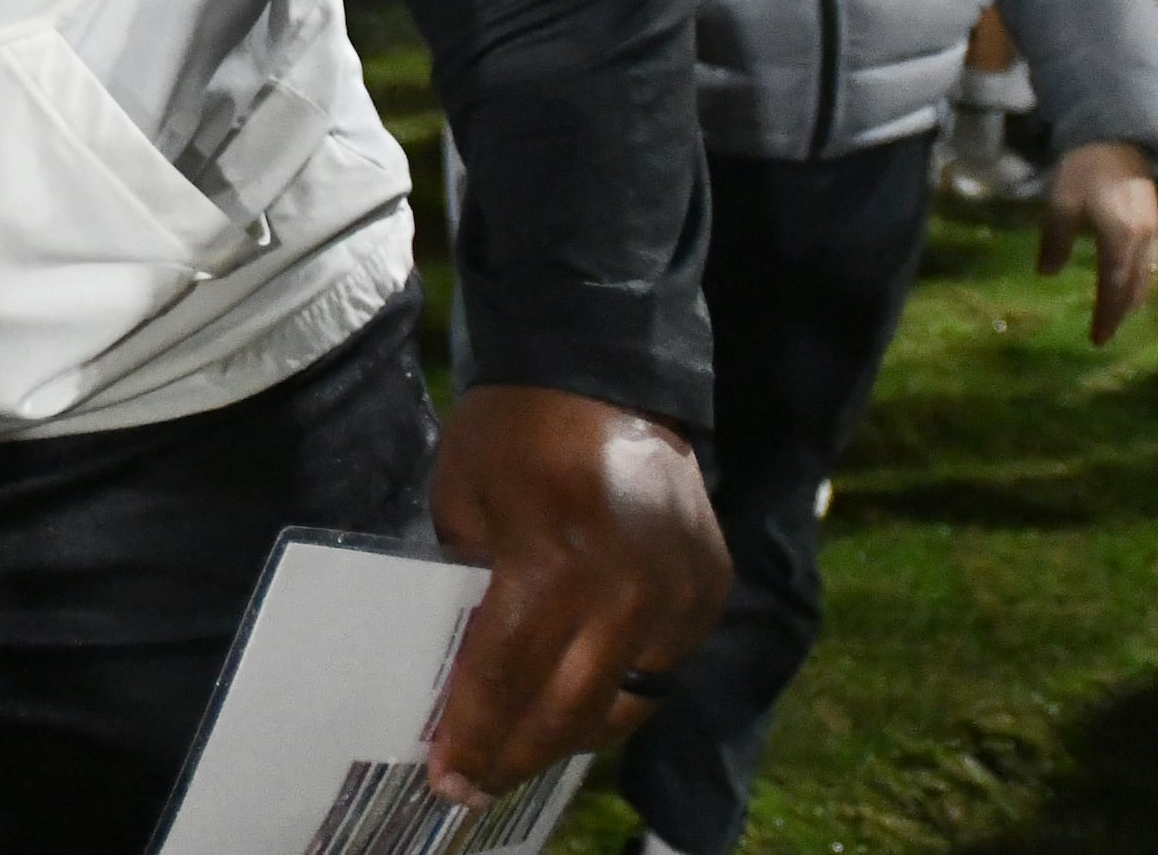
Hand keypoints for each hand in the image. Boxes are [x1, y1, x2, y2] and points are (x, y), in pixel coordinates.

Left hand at [423, 385, 729, 801]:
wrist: (602, 371)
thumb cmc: (512, 432)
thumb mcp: (461, 502)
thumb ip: (468, 587)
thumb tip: (462, 670)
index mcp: (554, 561)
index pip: (507, 675)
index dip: (475, 733)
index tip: (447, 777)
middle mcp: (629, 588)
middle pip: (569, 708)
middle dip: (516, 756)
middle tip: (473, 787)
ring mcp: (680, 592)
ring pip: (625, 703)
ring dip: (570, 737)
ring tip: (521, 757)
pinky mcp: (710, 589)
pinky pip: (663, 669)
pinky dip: (619, 695)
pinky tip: (577, 706)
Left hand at [1042, 140, 1157, 343]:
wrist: (1116, 140)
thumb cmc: (1083, 171)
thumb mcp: (1060, 204)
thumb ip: (1055, 240)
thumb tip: (1045, 273)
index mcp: (1120, 239)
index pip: (1114, 288)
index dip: (1107, 315)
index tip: (1097, 338)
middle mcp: (1143, 241)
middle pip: (1134, 288)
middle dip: (1121, 313)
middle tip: (1106, 334)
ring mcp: (1152, 233)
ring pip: (1147, 277)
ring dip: (1133, 299)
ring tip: (1118, 316)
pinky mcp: (1153, 224)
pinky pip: (1152, 263)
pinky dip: (1141, 280)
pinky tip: (1132, 283)